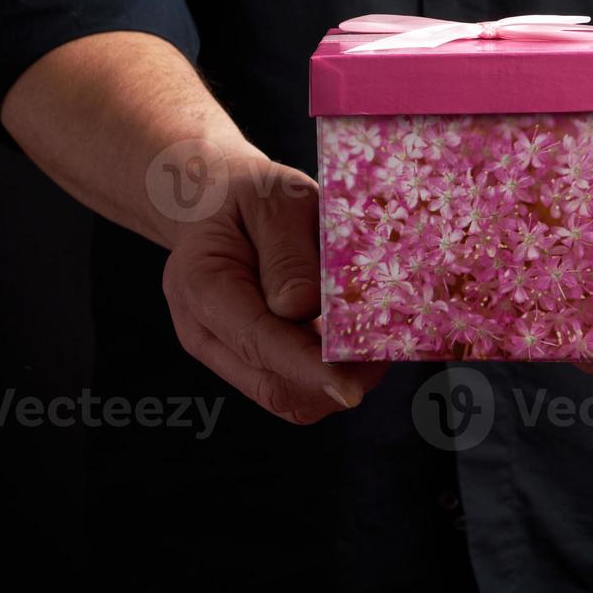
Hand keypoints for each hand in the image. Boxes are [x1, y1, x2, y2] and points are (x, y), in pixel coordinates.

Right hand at [161, 148, 385, 423]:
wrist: (217, 203)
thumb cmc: (248, 194)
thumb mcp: (272, 199)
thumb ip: (287, 253)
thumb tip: (303, 307)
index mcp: (203, 285)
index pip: (258, 341)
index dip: (308, 367)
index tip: (352, 385)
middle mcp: (207, 332)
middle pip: (275, 386)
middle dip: (335, 380)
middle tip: (389, 347)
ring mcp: (228, 353)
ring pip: (289, 397)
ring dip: (339, 380)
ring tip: (377, 340)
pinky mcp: (253, 361)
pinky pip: (296, 386)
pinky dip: (332, 374)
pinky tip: (358, 340)